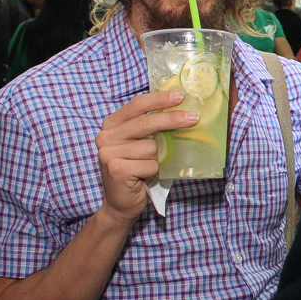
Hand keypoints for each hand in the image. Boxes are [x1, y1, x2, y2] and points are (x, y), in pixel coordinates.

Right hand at [95, 92, 199, 224]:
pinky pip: (150, 164)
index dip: (159, 99)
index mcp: (112, 125)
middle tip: (194, 117)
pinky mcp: (115, 169)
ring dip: (160, 158)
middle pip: (145, 122)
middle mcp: (106, 136)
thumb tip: (185, 111)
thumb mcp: (145, 145)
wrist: (122, 203)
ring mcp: (107, 152)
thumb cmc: (139, 170)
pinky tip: (144, 177)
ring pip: (152, 147)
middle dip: (173, 119)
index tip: (180, 96)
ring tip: (151, 167)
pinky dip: (154, 172)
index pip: (137, 105)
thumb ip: (154, 129)